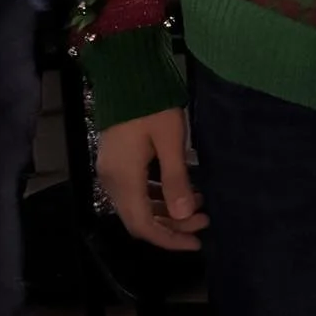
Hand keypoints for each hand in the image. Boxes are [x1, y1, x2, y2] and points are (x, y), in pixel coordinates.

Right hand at [96, 109, 208, 251]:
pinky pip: (135, 189)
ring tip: (199, 202)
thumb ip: (176, 179)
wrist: (127, 73)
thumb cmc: (153, 104)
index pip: (143, 226)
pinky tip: (180, 188)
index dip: (169, 239)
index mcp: (124, 179)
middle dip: (172, 225)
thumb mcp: (171, 141)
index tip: (197, 242)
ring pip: (137, 205)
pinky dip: (156, 195)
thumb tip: (185, 215)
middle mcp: (112, 180)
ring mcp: (111, 170)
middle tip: (205, 219)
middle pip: (139, 219)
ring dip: (166, 209)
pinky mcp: (116, 160)